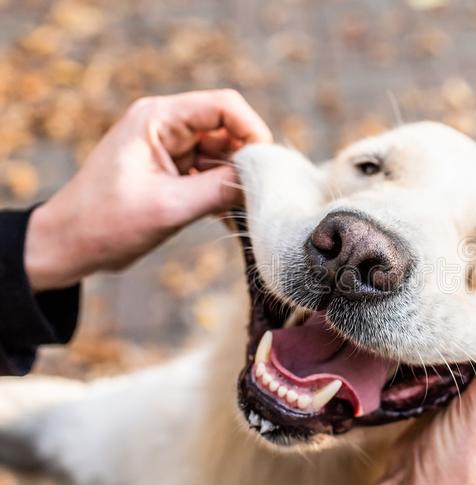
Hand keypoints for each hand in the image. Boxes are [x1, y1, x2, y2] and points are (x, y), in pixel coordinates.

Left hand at [24, 89, 270, 290]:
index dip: (253, 131)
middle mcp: (166, 126)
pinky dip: (223, 193)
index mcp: (158, 118)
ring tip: (242, 213)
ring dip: (236, 183)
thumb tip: (263, 181)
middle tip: (257, 197)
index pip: (224, 106)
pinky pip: (211, 174)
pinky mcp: (172, 171)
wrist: (67, 246)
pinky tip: (229, 219)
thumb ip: (219, 190)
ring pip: (224, 155)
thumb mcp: (169, 208)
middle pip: (228, 130)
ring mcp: (169, 148)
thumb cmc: (105, 224)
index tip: (267, 167)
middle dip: (246, 162)